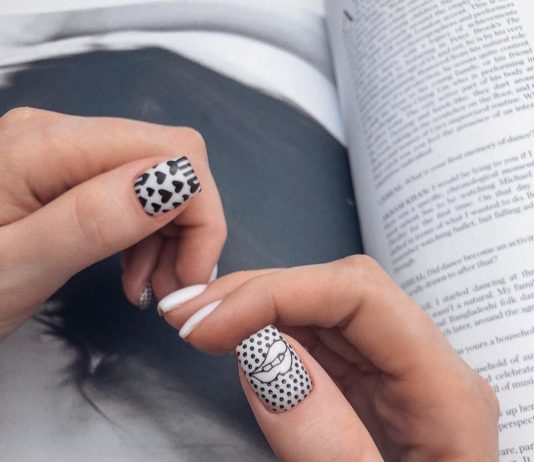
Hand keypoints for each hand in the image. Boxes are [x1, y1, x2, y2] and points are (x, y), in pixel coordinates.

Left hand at [0, 108, 225, 339]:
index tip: (190, 276)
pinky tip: (133, 268)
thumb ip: (91, 222)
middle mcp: (61, 136)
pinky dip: (151, 234)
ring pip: (162, 177)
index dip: (201, 214)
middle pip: (174, 160)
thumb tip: (173, 183)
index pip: (175, 153)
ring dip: (173, 234)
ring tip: (148, 285)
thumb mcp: (13, 269)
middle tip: (174, 287)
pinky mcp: (67, 176)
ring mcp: (64, 154)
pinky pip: (136, 193)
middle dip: (192, 227)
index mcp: (47, 146)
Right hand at [162, 256, 498, 460]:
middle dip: (256, 292)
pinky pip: (315, 337)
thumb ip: (328, 443)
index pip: (361, 296)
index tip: (210, 323)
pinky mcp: (367, 383)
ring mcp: (393, 370)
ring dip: (254, 304)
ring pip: (321, 305)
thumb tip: (263, 356)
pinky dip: (266, 329)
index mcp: (445, 390)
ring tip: (199, 319)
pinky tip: (235, 335)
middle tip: (188, 314)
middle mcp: (422, 364)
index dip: (278, 293)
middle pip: (338, 289)